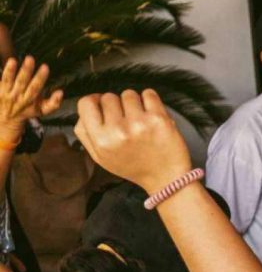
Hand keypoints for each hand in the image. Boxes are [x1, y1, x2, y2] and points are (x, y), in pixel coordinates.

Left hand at [0, 56, 60, 146]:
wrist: (7, 119)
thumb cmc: (28, 111)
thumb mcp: (42, 110)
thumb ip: (54, 103)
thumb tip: (61, 92)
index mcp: (29, 100)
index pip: (35, 88)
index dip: (40, 78)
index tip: (45, 67)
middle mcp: (16, 96)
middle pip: (22, 83)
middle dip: (26, 71)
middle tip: (30, 58)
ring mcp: (5, 93)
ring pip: (7, 81)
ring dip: (10, 71)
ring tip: (12, 60)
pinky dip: (1, 73)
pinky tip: (6, 64)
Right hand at [74, 90, 191, 193]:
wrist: (166, 177)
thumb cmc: (134, 167)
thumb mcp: (101, 157)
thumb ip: (86, 133)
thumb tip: (85, 108)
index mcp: (101, 141)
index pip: (86, 103)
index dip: (93, 101)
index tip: (101, 104)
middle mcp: (118, 131)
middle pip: (108, 97)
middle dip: (116, 105)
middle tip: (125, 119)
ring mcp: (139, 123)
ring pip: (128, 94)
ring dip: (133, 103)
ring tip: (139, 119)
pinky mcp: (158, 119)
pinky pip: (148, 94)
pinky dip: (150, 100)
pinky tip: (151, 114)